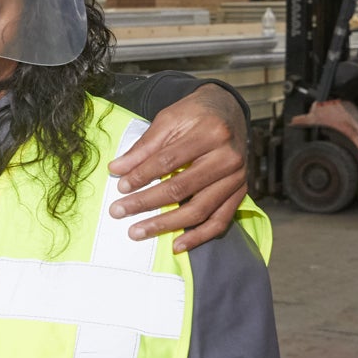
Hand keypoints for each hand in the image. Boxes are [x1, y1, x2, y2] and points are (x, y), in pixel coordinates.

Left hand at [109, 86, 249, 252]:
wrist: (228, 111)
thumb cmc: (196, 114)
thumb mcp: (169, 119)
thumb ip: (144, 146)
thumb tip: (116, 169)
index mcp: (211, 133)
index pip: (169, 160)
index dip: (142, 175)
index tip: (120, 186)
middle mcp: (228, 157)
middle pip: (182, 188)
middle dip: (146, 202)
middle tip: (119, 211)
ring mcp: (237, 178)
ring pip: (199, 210)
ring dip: (166, 225)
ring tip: (138, 232)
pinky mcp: (240, 193)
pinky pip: (220, 221)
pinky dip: (199, 237)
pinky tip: (176, 245)